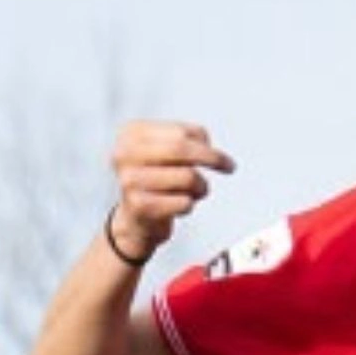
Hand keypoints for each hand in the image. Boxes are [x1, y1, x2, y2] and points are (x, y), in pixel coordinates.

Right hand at [108, 120, 235, 259]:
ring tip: (192, 193)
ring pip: (187, 177)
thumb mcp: (165, 153)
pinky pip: (184, 202)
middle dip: (212, 158)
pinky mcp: (139, 206)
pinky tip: (177, 207)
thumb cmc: (157, 182)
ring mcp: (130, 180)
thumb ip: (185, 140)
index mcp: (131, 133)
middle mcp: (125, 153)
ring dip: (200, 188)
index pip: (180, 132)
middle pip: (182, 148)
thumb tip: (207, 144)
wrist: (136, 222)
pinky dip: (189, 205)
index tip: (220, 155)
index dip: (205, 142)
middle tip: (230, 167)